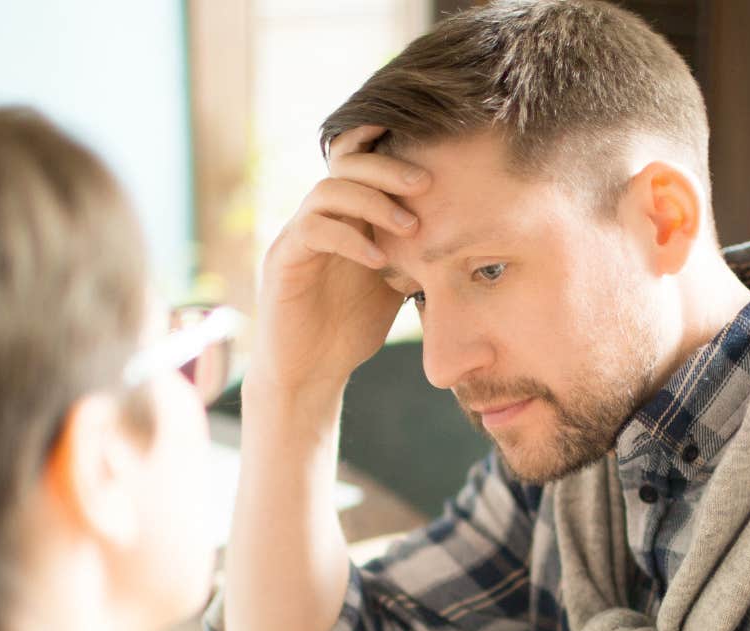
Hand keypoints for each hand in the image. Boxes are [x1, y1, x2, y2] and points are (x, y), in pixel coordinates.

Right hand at [252, 124, 429, 397]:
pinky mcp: (283, 261)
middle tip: (426, 182)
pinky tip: (379, 260)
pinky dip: (349, 240)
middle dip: (387, 167)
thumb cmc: (352, 326)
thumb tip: (465, 228)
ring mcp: (297, 235)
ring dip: (373, 202)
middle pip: (345, 163)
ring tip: (411, 227)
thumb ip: (414, 249)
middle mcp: (318, 215)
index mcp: (345, 214)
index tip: (427, 140)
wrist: (311, 372)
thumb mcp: (394, 280)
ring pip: (327, 191)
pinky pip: (312, 231)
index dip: (382, 140)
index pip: (358, 159)